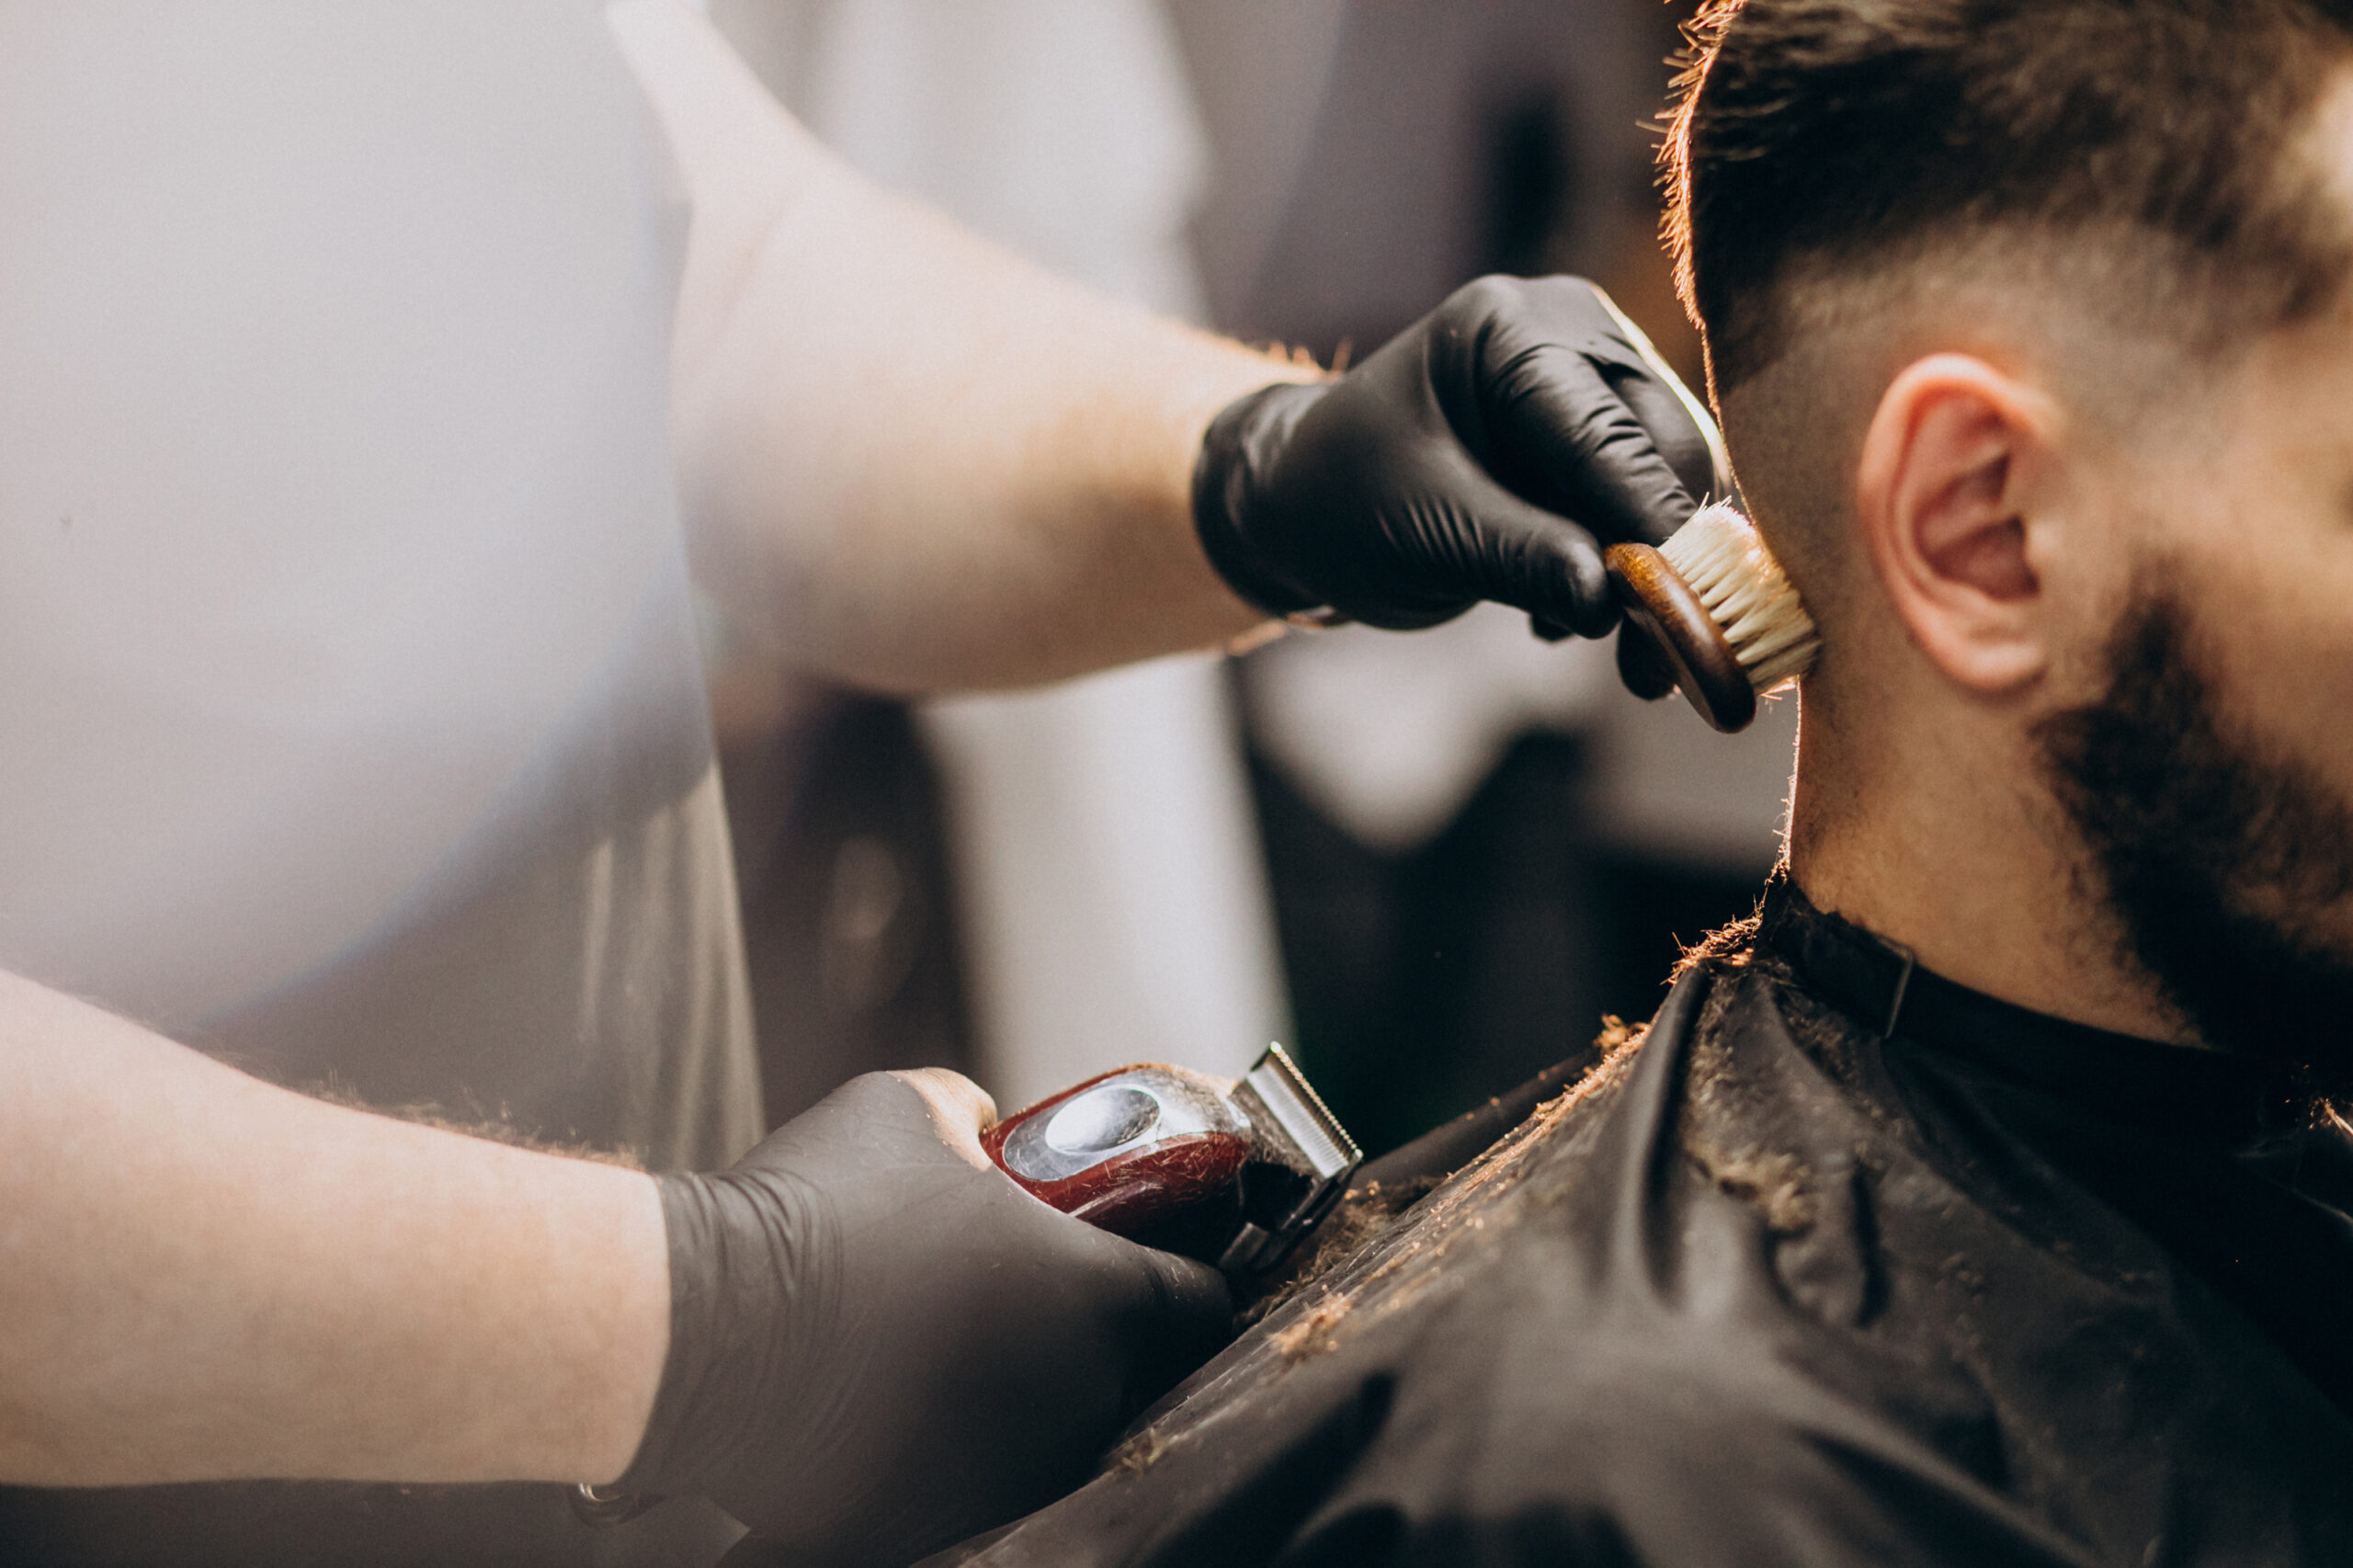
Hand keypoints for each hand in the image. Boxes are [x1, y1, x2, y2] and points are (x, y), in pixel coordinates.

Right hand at [616, 1070, 1230, 1561]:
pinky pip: (969, 1480)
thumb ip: (975, 1114)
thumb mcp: (911, 1108)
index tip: (1156, 1259)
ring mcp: (1008, 1476)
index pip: (1201, 1302)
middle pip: (1130, 1373)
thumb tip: (985, 1124)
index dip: (1188, 1274)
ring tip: (951, 1346)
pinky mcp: (936, 1523)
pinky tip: (896, 1400)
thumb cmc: (822, 1205)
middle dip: (1096, 1335)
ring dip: (1023, 1393)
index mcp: (1099, 1301)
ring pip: (1050, 1433)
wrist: (707, 1323)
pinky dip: (948, 1446)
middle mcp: (1075, 1403)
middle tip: (1033, 1295)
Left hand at [1193, 274, 1728, 639]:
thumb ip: (1524, 560)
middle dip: (1664, 561)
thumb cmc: (1340, 502)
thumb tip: (1610, 604)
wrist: (1300, 505)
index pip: (1608, 435)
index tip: (1691, 609)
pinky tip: (1558, 614)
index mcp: (1511, 330)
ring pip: (1666, 488)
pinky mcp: (1594, 440)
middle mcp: (1567, 335)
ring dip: (1646, 577)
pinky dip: (1619, 571)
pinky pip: (1642, 508)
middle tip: (1655, 664)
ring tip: (1610, 653)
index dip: (1653, 527)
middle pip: (1663, 452)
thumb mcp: (1427, 535)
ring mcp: (1589, 383)